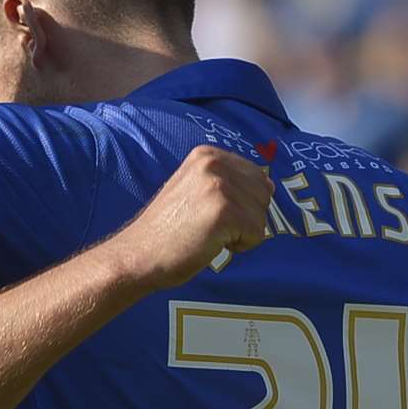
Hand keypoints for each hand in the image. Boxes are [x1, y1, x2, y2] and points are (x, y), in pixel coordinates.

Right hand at [116, 145, 272, 291]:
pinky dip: (240, 246)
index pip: (256, 175)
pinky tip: (211, 243)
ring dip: (241, 233)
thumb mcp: (194, 189)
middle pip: (263, 194)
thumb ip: (227, 181)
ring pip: (262, 215)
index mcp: (207, 154)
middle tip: (209, 226)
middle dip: (245, 217)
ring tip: (208, 234)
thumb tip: (269, 184)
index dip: (241, 202)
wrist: (138, 254)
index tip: (210, 212)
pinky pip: (257, 234)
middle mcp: (214, 163)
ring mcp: (219, 185)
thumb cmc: (167, 230)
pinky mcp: (224, 211)